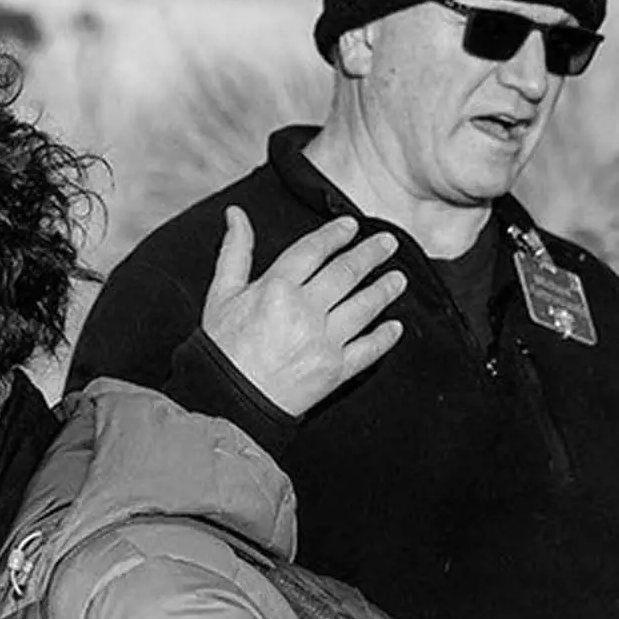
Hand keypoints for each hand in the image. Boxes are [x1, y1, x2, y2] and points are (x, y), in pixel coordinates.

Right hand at [200, 207, 406, 417]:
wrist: (225, 404)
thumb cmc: (220, 351)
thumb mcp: (221, 295)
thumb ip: (235, 251)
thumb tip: (236, 214)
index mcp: (275, 288)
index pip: (314, 251)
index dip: (335, 235)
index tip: (351, 227)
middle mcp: (304, 311)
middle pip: (346, 273)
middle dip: (370, 254)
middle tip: (388, 243)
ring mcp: (324, 341)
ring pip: (364, 307)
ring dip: (385, 290)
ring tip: (398, 279)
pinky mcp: (335, 370)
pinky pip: (369, 349)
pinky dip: (385, 337)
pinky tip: (395, 327)